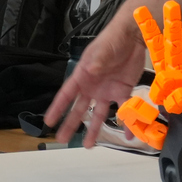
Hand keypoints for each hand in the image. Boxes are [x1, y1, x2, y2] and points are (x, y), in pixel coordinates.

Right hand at [45, 12, 145, 144]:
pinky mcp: (123, 91)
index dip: (57, 109)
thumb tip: (90, 71)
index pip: (66, 95)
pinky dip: (126, 122)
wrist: (132, 36)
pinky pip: (123, 110)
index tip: (48, 122)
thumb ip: (97, 61)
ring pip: (98, 114)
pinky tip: (127, 134)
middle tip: (62, 139)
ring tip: (88, 145)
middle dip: (70, 124)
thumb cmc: (112, 39)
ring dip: (94, 129)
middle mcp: (92, 87)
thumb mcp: (102, 50)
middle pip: (79, 109)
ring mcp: (107, 91)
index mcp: (82, 76)